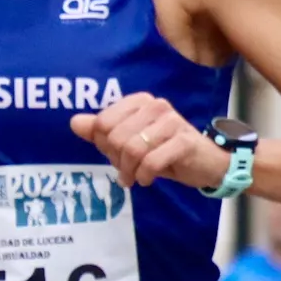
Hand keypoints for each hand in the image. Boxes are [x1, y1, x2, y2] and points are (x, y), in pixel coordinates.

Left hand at [70, 93, 230, 190]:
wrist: (206, 164)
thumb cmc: (165, 151)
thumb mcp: (130, 142)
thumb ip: (102, 132)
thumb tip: (75, 122)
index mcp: (140, 101)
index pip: (103, 123)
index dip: (104, 145)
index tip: (115, 155)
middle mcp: (156, 105)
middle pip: (116, 137)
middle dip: (117, 160)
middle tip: (126, 170)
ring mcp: (171, 121)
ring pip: (132, 150)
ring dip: (130, 171)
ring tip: (135, 177)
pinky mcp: (183, 141)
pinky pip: (151, 161)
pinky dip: (145, 176)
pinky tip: (148, 179)